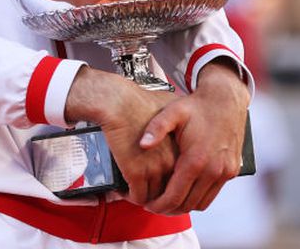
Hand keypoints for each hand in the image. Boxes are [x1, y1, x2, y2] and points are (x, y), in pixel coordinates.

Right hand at [63, 68, 178, 204]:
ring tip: (132, 192)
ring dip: (143, 197)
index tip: (159, 182)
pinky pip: (137, 197)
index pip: (181, 177)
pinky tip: (122, 189)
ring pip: (153, 197)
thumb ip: (177, 124)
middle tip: (147, 192)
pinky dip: (129, 196)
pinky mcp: (136, 173)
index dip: (169, 182)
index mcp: (180, 150)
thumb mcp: (170, 111)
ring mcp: (154, 169)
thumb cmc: (139, 103)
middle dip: (158, 195)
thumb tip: (180, 128)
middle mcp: (171, 162)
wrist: (118, 103)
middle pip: (169, 190)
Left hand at [138, 62, 249, 213]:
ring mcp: (224, 172)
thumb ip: (156, 128)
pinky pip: (213, 194)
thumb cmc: (196, 106)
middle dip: (169, 209)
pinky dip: (198, 197)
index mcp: (195, 160)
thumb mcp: (173, 112)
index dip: (159, 205)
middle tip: (155, 205)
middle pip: (187, 205)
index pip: (174, 196)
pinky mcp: (232, 171)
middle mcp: (212, 170)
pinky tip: (186, 189)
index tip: (147, 205)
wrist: (226, 100)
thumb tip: (142, 144)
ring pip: (201, 203)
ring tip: (169, 200)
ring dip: (184, 205)